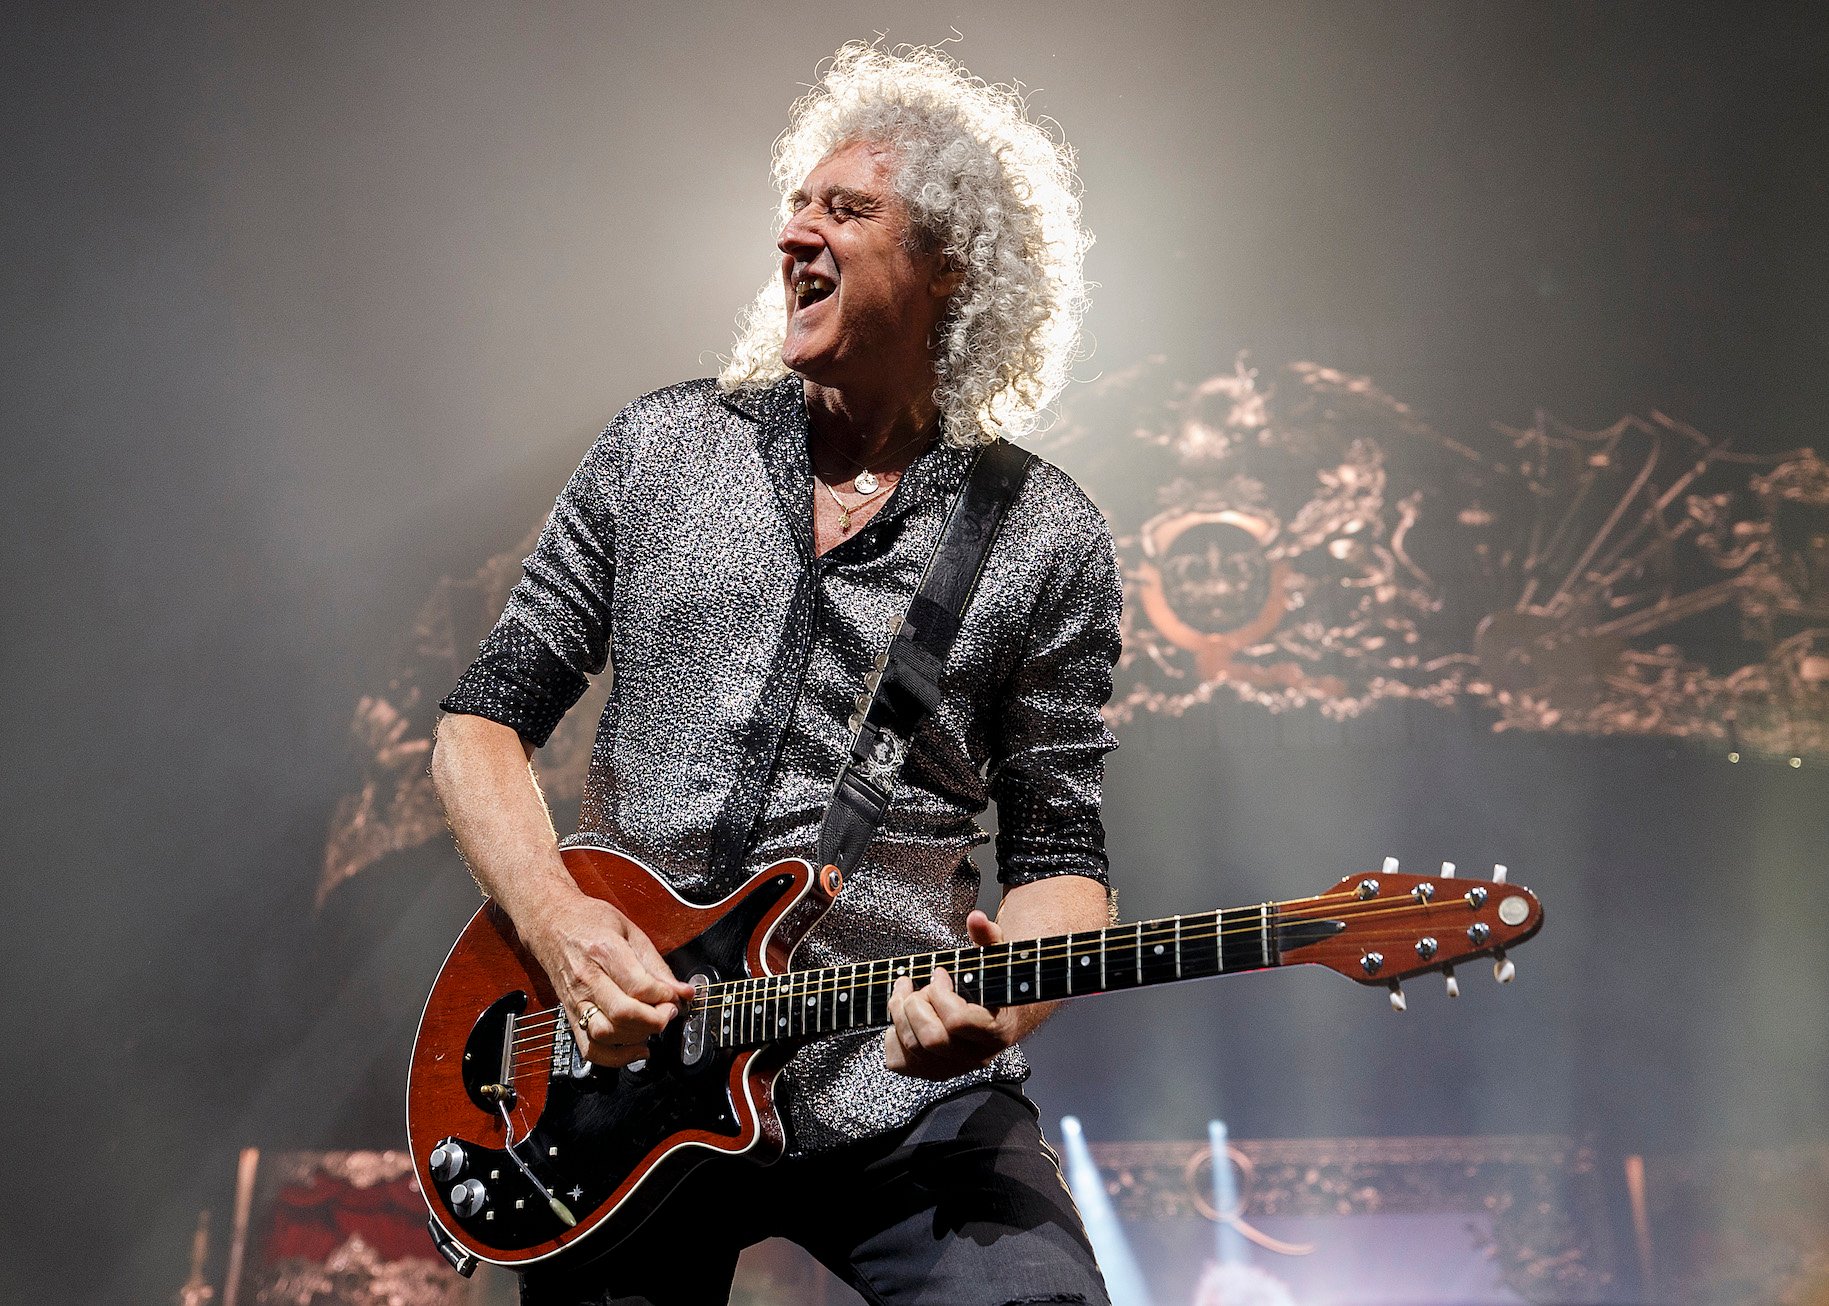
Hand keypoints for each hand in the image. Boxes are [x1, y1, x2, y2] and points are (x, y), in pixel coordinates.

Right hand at [522, 892, 696, 1068]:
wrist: (550, 923)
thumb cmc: (589, 921)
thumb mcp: (630, 930)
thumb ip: (656, 965)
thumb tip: (683, 991)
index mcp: (603, 950)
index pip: (637, 985)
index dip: (664, 996)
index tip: (676, 996)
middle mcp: (586, 978)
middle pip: (622, 1013)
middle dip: (655, 1019)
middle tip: (669, 1012)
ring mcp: (575, 1000)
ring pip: (605, 1034)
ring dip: (637, 1037)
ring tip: (653, 1025)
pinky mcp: (570, 1015)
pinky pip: (589, 1049)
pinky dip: (615, 1058)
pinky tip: (636, 1048)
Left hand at [883, 909, 1023, 1079]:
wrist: (999, 1019)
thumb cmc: (993, 987)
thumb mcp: (995, 959)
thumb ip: (988, 937)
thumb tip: (976, 919)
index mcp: (996, 1031)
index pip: (958, 1021)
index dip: (941, 994)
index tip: (940, 974)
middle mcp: (975, 1057)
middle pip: (931, 1039)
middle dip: (916, 1004)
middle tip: (919, 984)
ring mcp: (952, 1068)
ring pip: (912, 1048)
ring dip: (900, 1013)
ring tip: (905, 991)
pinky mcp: (930, 1072)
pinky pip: (898, 1062)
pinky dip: (892, 1036)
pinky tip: (904, 1017)